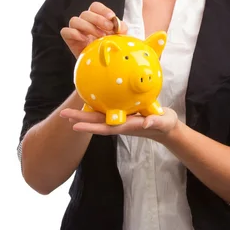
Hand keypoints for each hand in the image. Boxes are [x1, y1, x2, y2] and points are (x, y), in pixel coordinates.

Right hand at [60, 2, 127, 58]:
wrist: (102, 64)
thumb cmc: (109, 49)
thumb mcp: (119, 38)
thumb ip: (121, 28)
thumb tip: (118, 24)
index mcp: (96, 18)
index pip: (95, 7)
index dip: (102, 10)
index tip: (111, 17)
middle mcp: (85, 22)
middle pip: (86, 13)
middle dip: (98, 20)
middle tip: (108, 29)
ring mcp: (76, 31)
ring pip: (75, 20)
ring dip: (88, 27)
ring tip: (99, 37)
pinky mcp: (70, 40)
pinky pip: (66, 31)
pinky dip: (74, 33)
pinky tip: (84, 39)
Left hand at [60, 107, 178, 140]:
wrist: (165, 127)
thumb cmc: (165, 124)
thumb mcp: (164, 122)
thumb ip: (156, 122)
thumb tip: (147, 123)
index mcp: (128, 125)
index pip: (106, 127)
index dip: (90, 127)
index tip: (75, 127)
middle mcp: (121, 123)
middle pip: (97, 122)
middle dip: (80, 120)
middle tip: (63, 115)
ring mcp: (120, 119)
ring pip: (98, 117)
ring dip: (83, 116)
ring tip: (67, 112)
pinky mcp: (122, 113)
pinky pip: (105, 111)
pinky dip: (93, 108)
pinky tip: (86, 101)